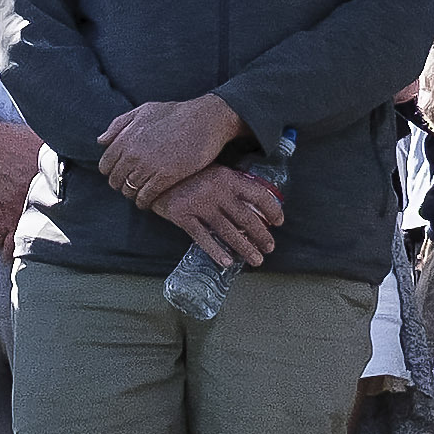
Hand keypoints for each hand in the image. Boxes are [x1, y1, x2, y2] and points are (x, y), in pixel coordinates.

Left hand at [97, 95, 245, 206]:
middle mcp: (133, 154)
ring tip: (141, 193)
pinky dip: (145, 201)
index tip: (122, 173)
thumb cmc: (176, 113)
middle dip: (122, 184)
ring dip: (134, 194)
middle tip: (133, 185)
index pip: (106, 166)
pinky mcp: (166, 176)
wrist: (206, 119)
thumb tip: (101, 141)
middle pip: (116, 181)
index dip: (112, 172)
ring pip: (130, 190)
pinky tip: (149, 200)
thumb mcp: (144, 110)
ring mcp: (149, 166)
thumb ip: (119, 125)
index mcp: (125, 139)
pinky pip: (146, 196)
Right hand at [152, 166, 282, 267]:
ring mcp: (199, 204)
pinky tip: (227, 261)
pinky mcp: (182, 216)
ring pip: (228, 231)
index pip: (259, 195)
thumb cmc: (190, 175)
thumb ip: (233, 185)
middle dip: (262, 235)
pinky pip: (203, 237)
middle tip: (270, 248)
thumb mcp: (216, 172)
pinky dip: (216, 251)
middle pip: (246, 218)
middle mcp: (217, 191)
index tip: (279, 222)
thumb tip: (256, 204)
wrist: (155, 176)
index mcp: (229, 178)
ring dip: (245, 248)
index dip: (273, 209)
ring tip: (256, 259)